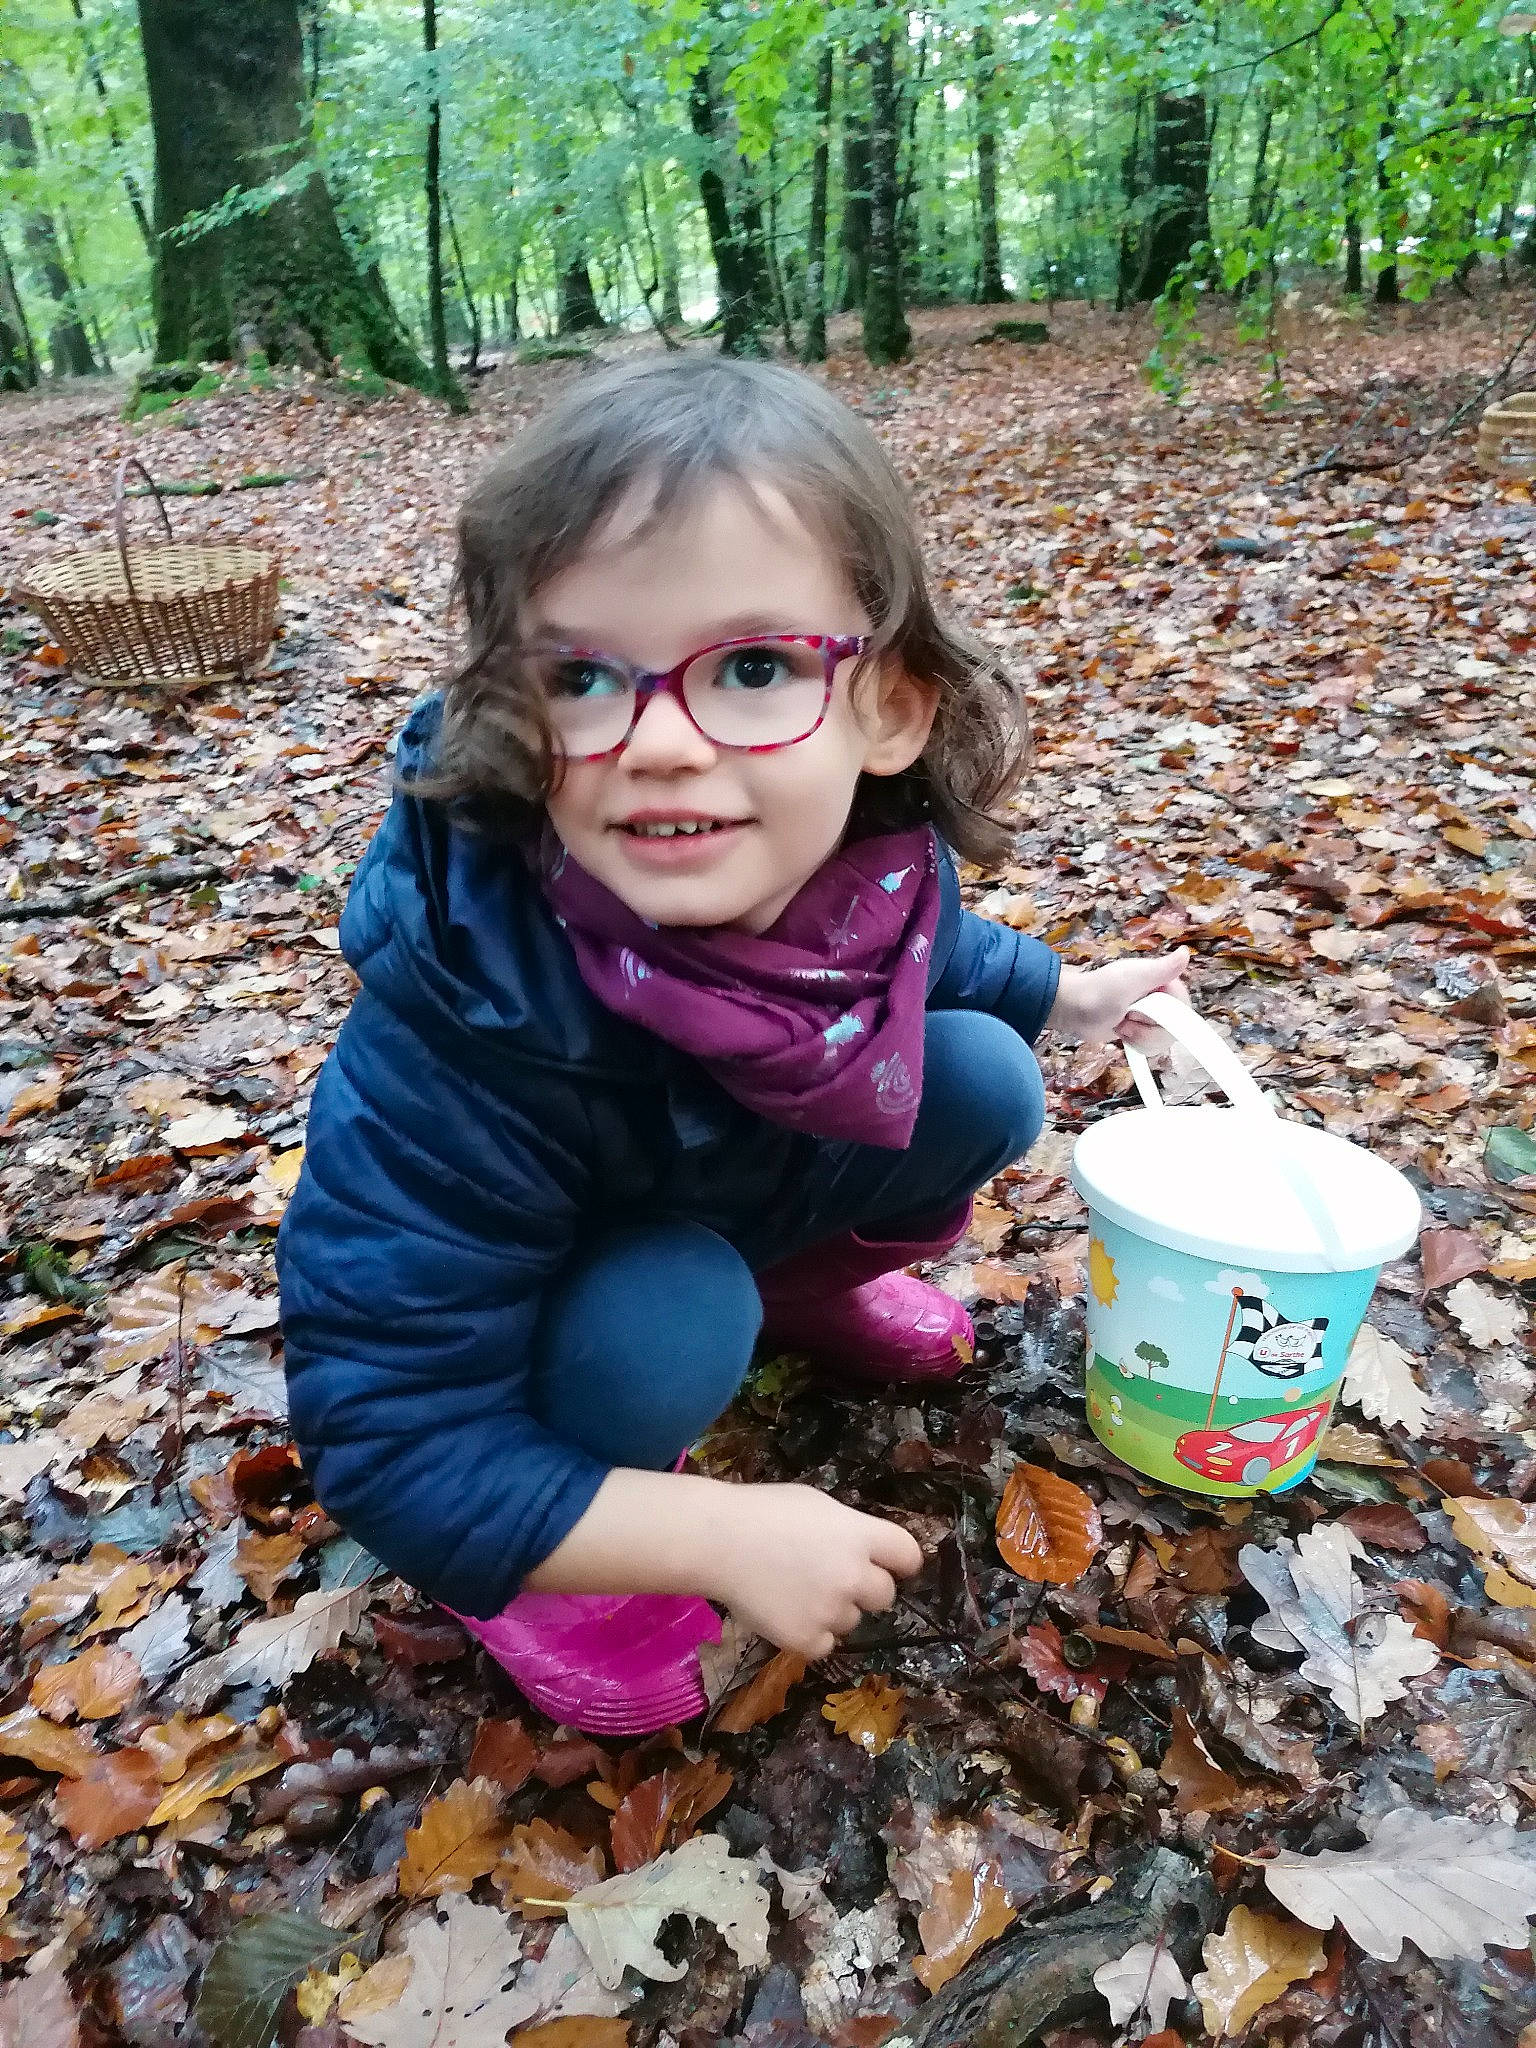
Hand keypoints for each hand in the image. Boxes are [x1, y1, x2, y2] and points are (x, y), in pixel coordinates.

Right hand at [706, 1485, 922, 1659]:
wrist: (717, 1541)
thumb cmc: (764, 1512)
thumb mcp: (818, 1507)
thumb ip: (848, 1532)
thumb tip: (862, 1552)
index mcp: (860, 1536)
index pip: (908, 1555)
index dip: (900, 1562)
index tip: (890, 1566)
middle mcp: (854, 1576)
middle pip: (884, 1595)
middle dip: (865, 1589)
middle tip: (833, 1580)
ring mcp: (831, 1611)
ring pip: (850, 1620)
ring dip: (833, 1611)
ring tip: (794, 1591)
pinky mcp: (806, 1639)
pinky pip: (824, 1644)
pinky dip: (810, 1634)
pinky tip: (785, 1612)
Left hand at [1047, 948, 1190, 1046]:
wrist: (1072, 1009)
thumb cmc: (1100, 991)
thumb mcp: (1132, 979)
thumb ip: (1161, 970)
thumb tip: (1186, 952)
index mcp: (1162, 982)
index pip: (1183, 1006)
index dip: (1166, 1015)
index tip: (1144, 1011)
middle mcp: (1160, 998)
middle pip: (1174, 1027)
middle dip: (1148, 1029)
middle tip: (1127, 1018)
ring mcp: (1150, 1016)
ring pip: (1163, 1039)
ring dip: (1140, 1037)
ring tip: (1121, 1025)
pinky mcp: (1140, 1031)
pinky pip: (1152, 1046)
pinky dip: (1137, 1044)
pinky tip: (1121, 1033)